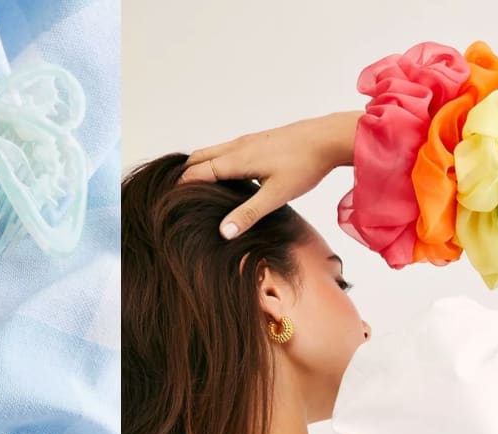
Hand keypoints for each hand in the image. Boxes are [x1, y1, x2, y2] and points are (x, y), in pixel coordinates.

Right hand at [179, 111, 360, 238]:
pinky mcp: (258, 140)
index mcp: (235, 160)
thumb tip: (221, 232)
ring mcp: (247, 141)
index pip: (195, 173)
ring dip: (199, 166)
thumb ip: (247, 214)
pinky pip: (226, 149)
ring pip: (212, 151)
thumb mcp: (276, 195)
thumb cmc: (304, 165)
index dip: (180, 187)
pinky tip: (228, 177)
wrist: (329, 137)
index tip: (168, 202)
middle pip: (198, 158)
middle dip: (184, 174)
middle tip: (176, 194)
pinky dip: (215, 161)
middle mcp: (237, 147)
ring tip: (196, 187)